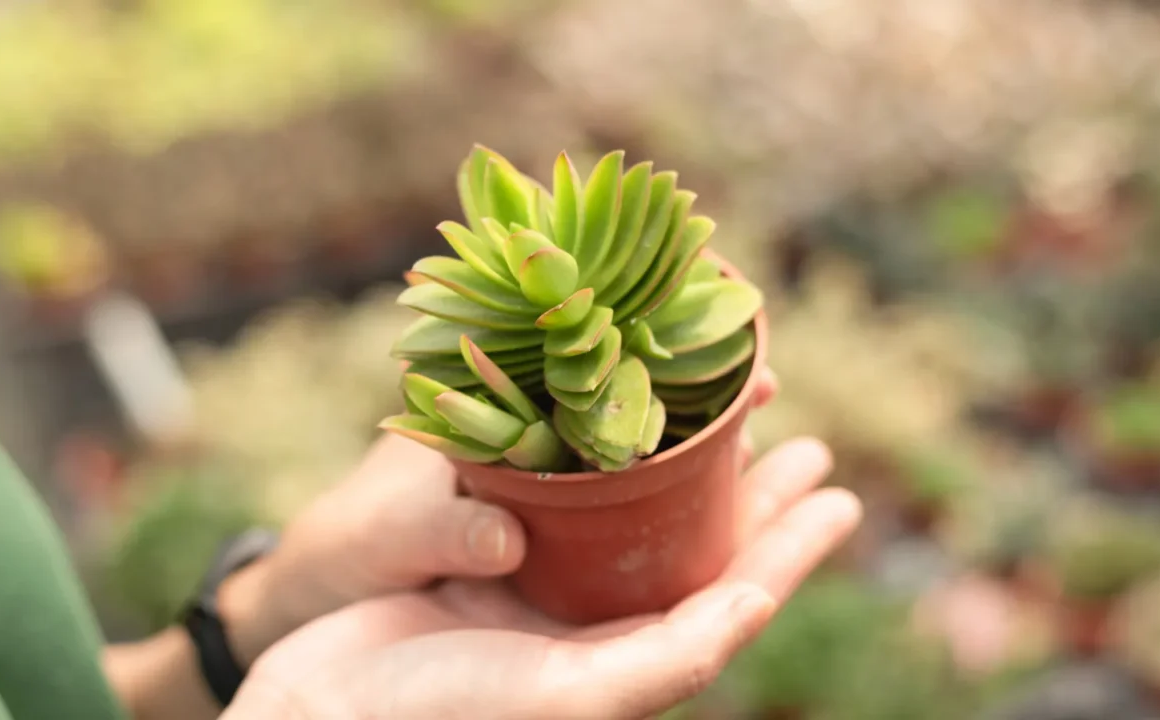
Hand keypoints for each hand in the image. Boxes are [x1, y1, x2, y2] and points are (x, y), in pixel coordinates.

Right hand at [222, 371, 784, 664]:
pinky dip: (596, 450)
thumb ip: (668, 660)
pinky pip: (560, 488)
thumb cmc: (441, 714)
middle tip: (807, 441)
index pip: (733, 596)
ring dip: (684, 461)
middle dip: (752, 496)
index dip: (791, 548)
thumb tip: (758, 603)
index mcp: (627, 662)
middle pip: (695, 546)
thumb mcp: (568, 697)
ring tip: (732, 411)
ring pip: (635, 511)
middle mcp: (594, 624)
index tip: (842, 498)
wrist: (317, 705)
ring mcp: (542, 585)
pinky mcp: (488, 549)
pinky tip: (613, 411)